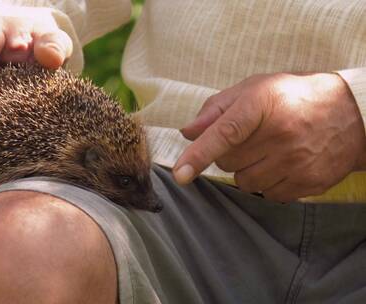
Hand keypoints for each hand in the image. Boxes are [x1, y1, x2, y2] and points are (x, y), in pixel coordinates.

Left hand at [174, 73, 365, 201]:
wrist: (352, 114)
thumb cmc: (293, 97)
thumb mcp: (255, 89)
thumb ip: (217, 108)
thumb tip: (188, 131)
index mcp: (263, 103)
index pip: (225, 133)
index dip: (199, 154)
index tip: (181, 174)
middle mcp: (281, 134)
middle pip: (228, 162)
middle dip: (229, 154)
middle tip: (249, 139)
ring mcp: (296, 161)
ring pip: (245, 183)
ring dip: (247, 171)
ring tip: (268, 151)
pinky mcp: (308, 182)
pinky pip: (268, 195)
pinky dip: (268, 184)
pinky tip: (282, 164)